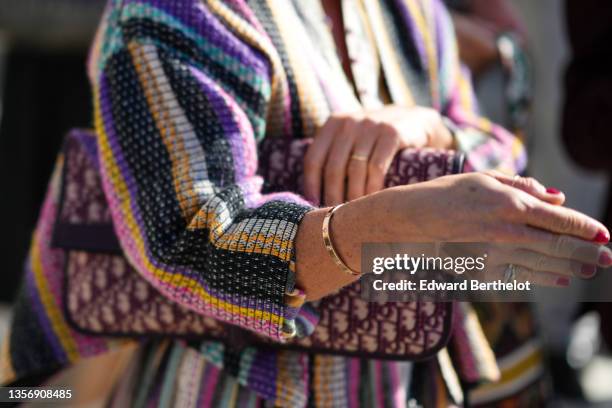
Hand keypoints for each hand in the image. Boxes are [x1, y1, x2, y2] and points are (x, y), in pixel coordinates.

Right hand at [296, 173, 610, 299]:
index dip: (584, 228)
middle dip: (587, 253)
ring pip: (543, 263)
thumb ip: (521, 186)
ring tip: (591, 270)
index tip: (604, 235)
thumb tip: (555, 197)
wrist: (405, 222)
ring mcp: (494, 254)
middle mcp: (506, 231)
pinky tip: (561, 278)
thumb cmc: (442, 193)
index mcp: (508, 203)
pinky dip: (544, 277)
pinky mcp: (482, 270)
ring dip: (572, 267)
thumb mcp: (481, 179)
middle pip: (557, 245)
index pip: (558, 218)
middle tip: (608, 259)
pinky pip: (521, 275)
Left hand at [303, 106, 452, 205]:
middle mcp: (349, 122)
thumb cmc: (377, 139)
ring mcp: (370, 126)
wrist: (418, 121)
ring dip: (353, 196)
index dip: (311, 185)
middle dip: (333, 196)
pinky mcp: (391, 133)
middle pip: (333, 167)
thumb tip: (313, 195)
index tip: (312, 206)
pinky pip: (376, 167)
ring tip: (354, 214)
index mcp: (333, 123)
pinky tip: (372, 202)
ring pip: (354, 170)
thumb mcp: (353, 138)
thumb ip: (335, 155)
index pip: (313, 158)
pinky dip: (372, 188)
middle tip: (336, 218)